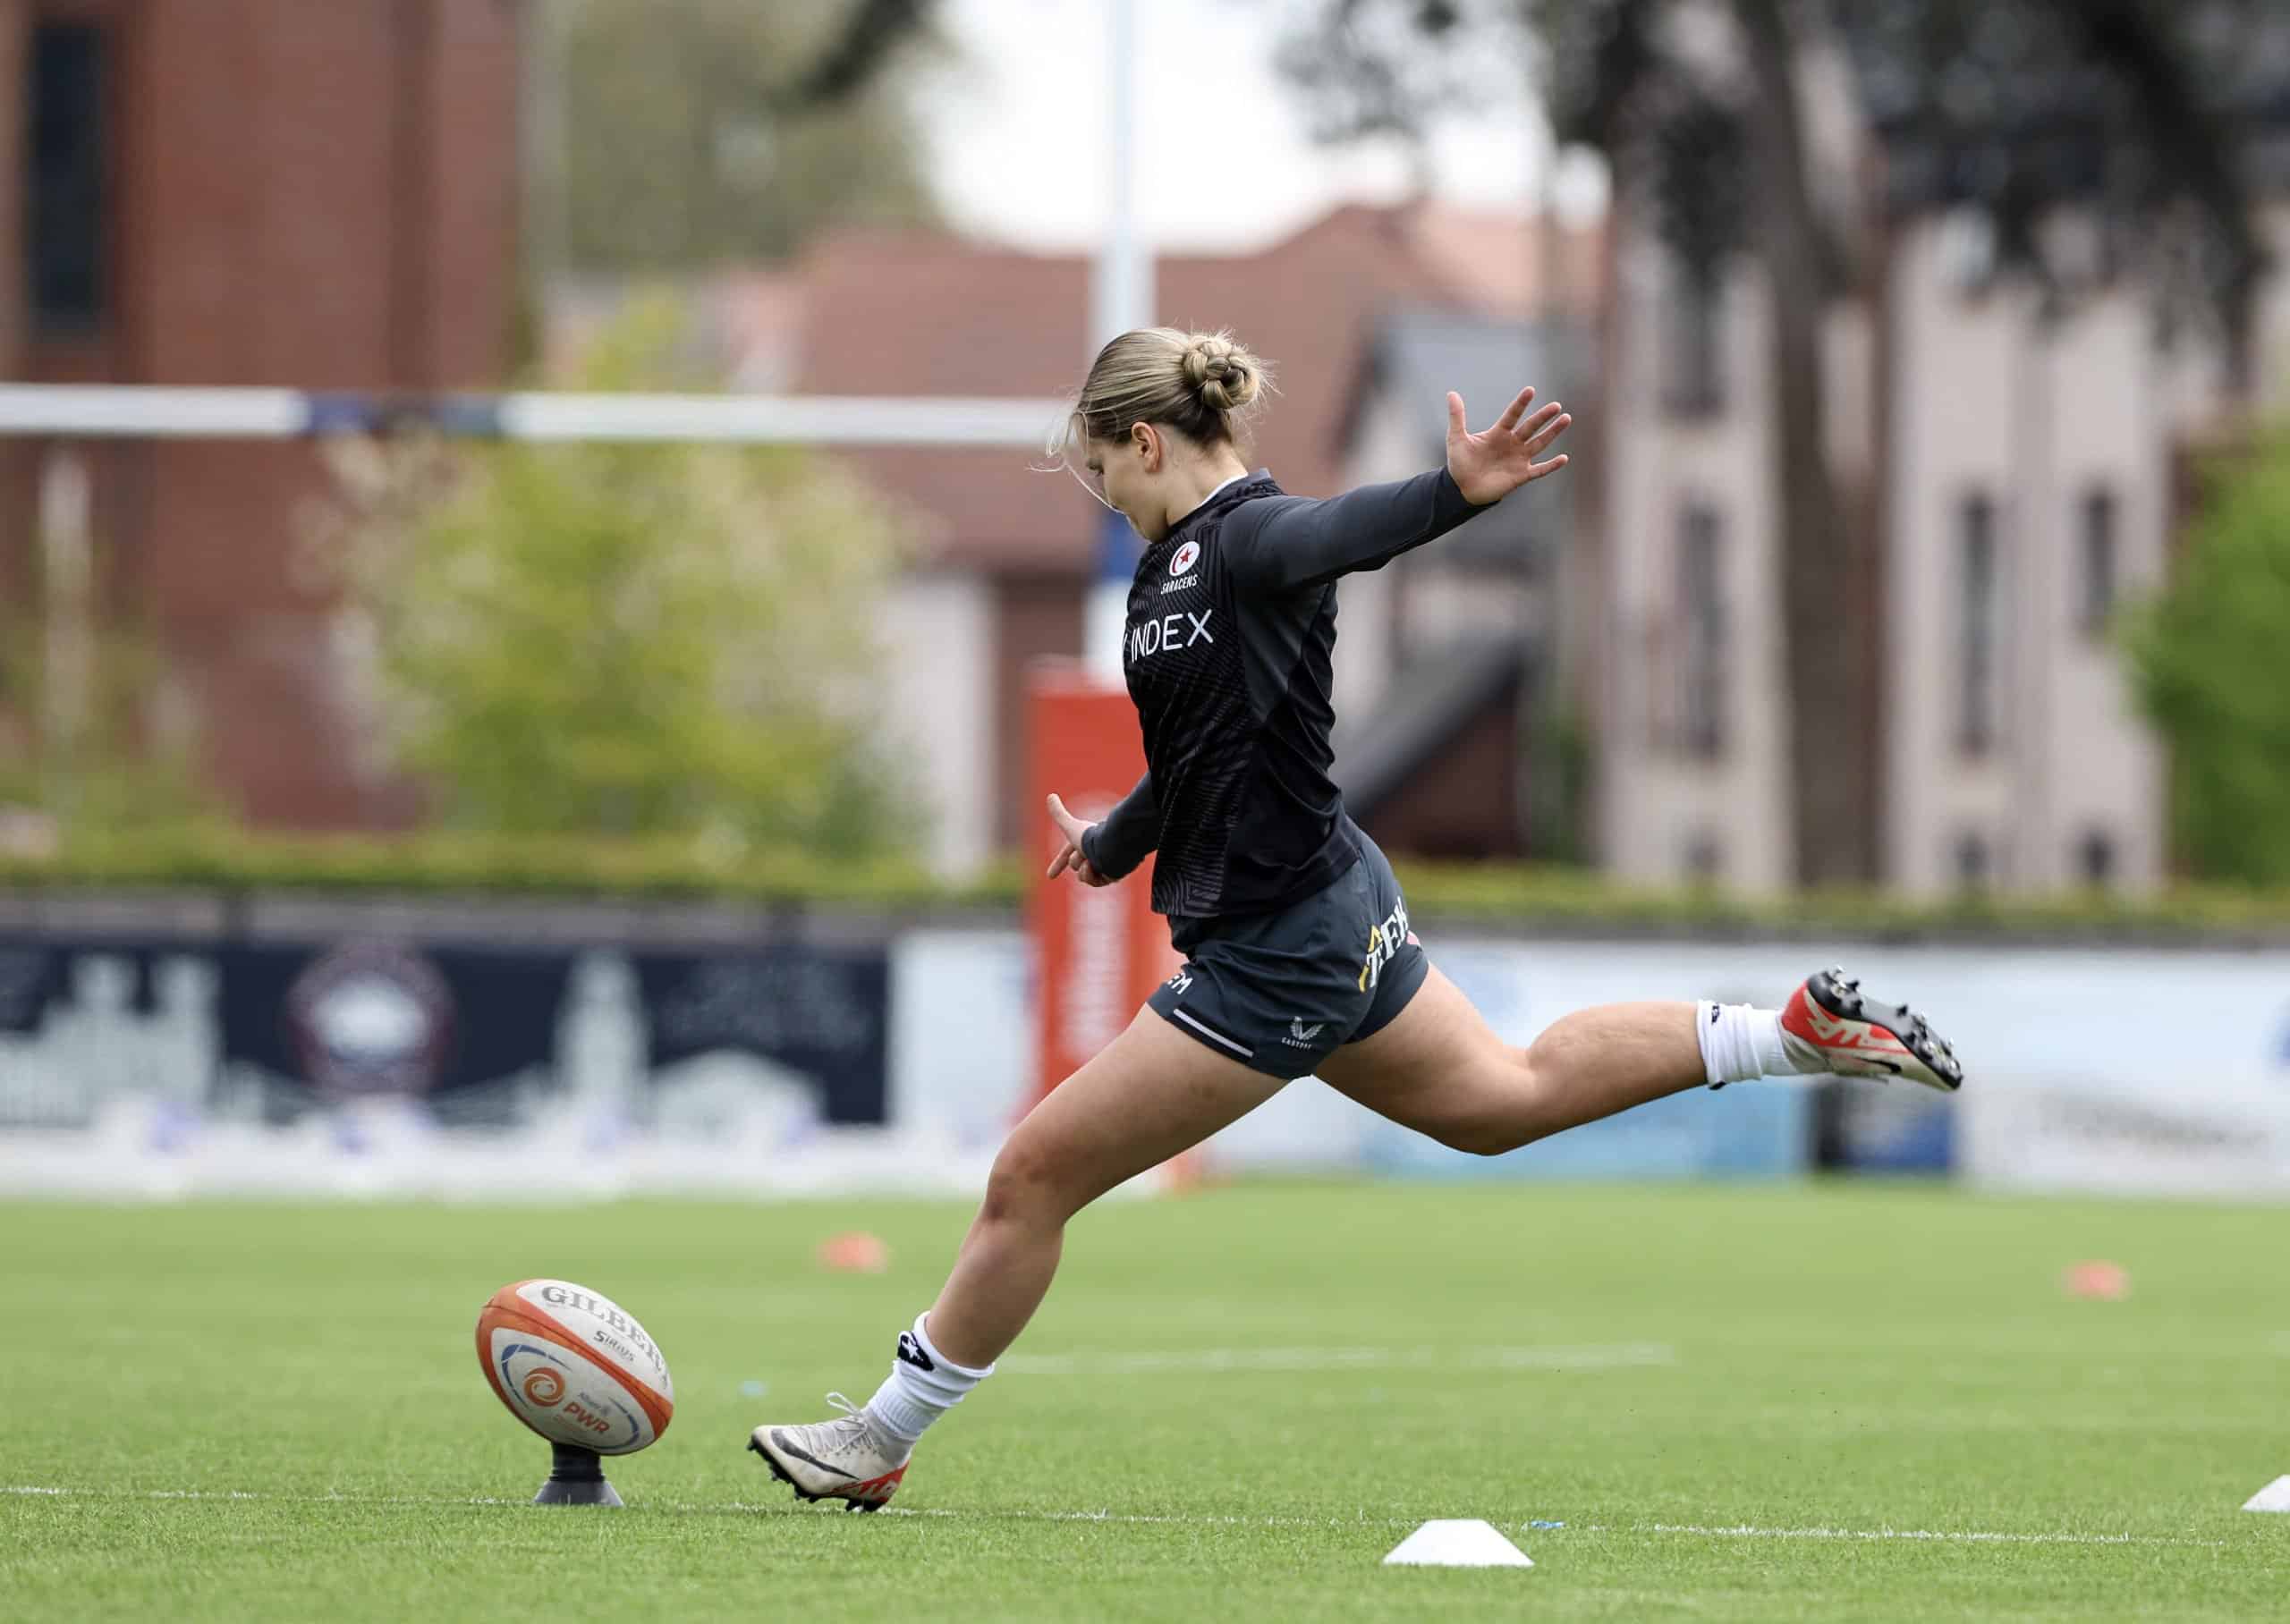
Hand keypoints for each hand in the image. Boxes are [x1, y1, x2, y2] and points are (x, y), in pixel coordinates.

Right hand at [1045, 793, 1110, 885]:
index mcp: (1086, 843)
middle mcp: (1095, 854)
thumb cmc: (1091, 838)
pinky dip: (1092, 875)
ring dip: (1084, 868)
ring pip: (1083, 876)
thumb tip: (1050, 795)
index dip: (1058, 865)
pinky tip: (1097, 869)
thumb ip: (1059, 814)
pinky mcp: (1111, 877)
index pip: (1067, 856)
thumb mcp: (1070, 827)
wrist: (1112, 849)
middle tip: (1083, 855)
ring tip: (1092, 862)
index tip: (1050, 876)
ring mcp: (1103, 866)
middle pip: (1074, 865)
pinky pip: (1094, 882)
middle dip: (1076, 860)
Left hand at [1444, 386, 1570, 505]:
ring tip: (1566, 419)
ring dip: (1552, 433)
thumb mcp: (1457, 438)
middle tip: (1556, 406)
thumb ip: (1457, 416)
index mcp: (1498, 433)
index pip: (1512, 415)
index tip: (1530, 390)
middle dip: (1543, 417)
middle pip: (1530, 427)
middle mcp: (1512, 443)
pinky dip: (1551, 465)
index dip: (1520, 404)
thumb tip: (1451, 393)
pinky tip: (1564, 458)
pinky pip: (1539, 470)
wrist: (1462, 489)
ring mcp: (1518, 459)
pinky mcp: (1521, 475)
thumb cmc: (1460, 463)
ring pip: (1539, 443)